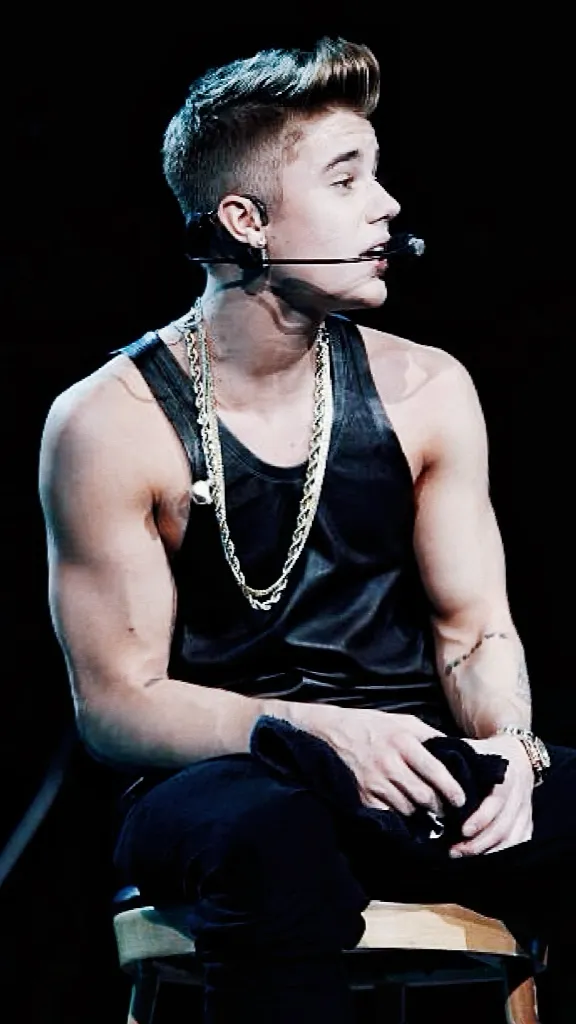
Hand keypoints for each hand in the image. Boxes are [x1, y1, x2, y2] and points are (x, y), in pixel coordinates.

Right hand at [282, 704, 466, 816]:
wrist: (333, 731)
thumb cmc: (374, 725)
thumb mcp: (404, 721)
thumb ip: (431, 736)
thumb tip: (460, 751)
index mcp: (403, 741)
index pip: (435, 771)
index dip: (452, 790)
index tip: (461, 800)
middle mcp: (390, 763)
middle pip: (424, 796)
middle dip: (439, 807)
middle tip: (447, 809)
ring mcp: (375, 781)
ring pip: (409, 808)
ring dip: (421, 813)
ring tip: (427, 811)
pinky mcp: (363, 795)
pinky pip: (389, 814)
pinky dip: (400, 816)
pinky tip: (405, 812)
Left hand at [449, 734, 533, 856]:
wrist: (518, 755)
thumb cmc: (488, 754)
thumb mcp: (475, 750)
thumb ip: (455, 758)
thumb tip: (428, 766)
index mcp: (506, 777)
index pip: (496, 802)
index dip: (481, 818)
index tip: (463, 830)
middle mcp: (519, 796)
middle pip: (502, 827)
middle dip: (478, 843)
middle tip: (454, 851)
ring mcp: (525, 812)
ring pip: (512, 840)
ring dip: (488, 853)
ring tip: (462, 856)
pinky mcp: (527, 823)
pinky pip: (519, 843)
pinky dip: (503, 854)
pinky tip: (484, 860)